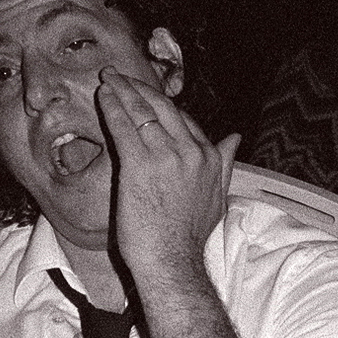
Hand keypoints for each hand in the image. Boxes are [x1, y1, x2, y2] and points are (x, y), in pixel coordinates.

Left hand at [96, 67, 239, 280]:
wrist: (173, 261)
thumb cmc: (189, 237)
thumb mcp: (218, 196)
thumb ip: (225, 163)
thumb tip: (235, 138)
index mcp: (210, 158)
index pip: (185, 120)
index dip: (162, 106)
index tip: (146, 97)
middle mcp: (192, 152)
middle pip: (163, 109)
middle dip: (140, 89)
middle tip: (121, 76)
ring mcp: (167, 156)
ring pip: (143, 113)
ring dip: (123, 91)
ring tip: (109, 79)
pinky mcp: (141, 164)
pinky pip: (124, 126)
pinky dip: (112, 107)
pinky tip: (103, 96)